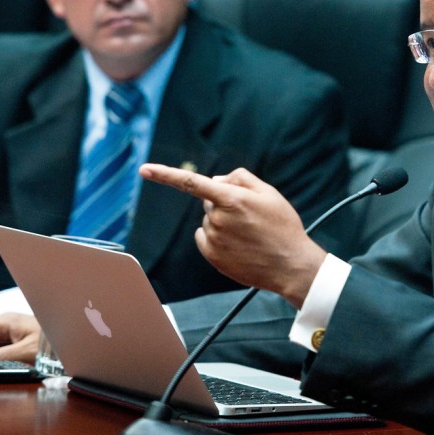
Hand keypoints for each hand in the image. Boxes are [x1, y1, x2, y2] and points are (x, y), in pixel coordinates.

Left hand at [140, 164, 325, 307]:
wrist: (290, 265)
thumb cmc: (282, 226)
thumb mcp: (269, 193)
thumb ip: (240, 178)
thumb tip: (215, 178)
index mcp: (232, 199)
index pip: (192, 182)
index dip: (165, 174)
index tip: (143, 169)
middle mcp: (218, 219)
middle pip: (209, 200)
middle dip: (223, 201)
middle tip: (251, 215)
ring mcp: (213, 239)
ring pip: (209, 220)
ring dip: (223, 221)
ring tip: (249, 234)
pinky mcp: (211, 256)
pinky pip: (205, 236)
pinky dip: (216, 236)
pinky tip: (238, 244)